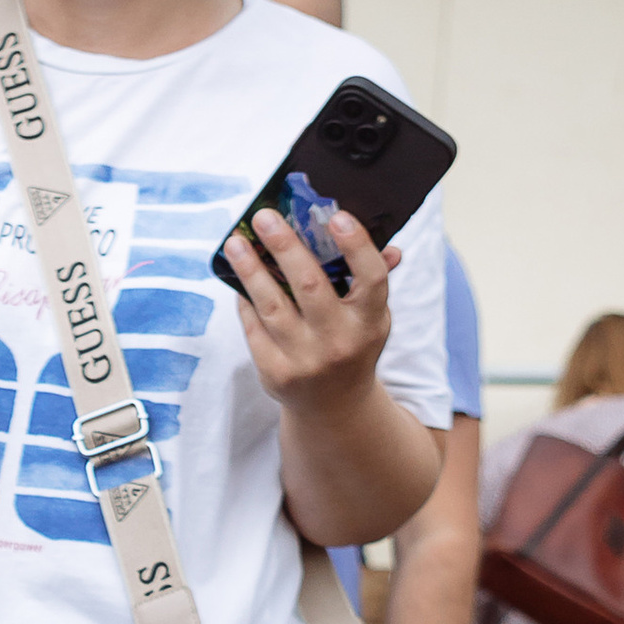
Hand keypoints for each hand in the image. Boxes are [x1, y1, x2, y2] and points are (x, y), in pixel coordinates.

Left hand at [224, 206, 398, 409]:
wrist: (334, 406)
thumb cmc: (352, 345)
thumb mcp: (371, 317)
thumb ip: (372, 279)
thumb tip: (389, 245)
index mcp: (370, 322)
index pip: (371, 279)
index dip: (356, 246)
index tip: (335, 216)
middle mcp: (340, 342)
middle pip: (310, 286)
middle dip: (284, 247)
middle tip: (263, 216)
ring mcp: (306, 360)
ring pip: (272, 305)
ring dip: (250, 270)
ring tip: (235, 243)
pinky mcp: (275, 373)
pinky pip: (254, 327)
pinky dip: (244, 299)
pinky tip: (237, 276)